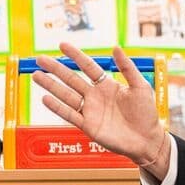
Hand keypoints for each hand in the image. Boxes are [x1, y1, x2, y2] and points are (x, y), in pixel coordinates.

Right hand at [34, 43, 167, 174]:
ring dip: (51, 85)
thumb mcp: (140, 86)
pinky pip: (69, 114)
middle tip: (40, 59)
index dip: (75, 56)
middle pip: (72, 79)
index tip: (62, 45)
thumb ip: (127, 67)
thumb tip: (116, 47)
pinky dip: (57, 107)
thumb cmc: (146, 113)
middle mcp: (95, 96)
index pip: (88, 66)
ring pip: (66, 95)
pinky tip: (45, 98)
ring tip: (36, 75)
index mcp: (107, 85)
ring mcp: (90, 111)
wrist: (147, 140)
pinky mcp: (88, 126)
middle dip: (56, 69)